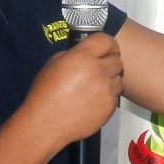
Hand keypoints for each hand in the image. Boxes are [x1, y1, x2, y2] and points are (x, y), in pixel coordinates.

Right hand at [26, 32, 122, 147]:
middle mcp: (97, 71)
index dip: (107, 44)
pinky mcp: (110, 106)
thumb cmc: (45, 94)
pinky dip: (107, 96)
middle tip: (98, 69)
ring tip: (92, 87)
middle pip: (117, 59)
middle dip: (109, 62)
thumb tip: (88, 53)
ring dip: (109, 80)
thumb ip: (75, 54)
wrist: (46, 123)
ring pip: (118, 78)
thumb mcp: (54, 64)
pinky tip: (92, 100)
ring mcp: (106, 90)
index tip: (106, 48)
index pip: (106, 40)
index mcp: (82, 57)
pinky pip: (115, 95)